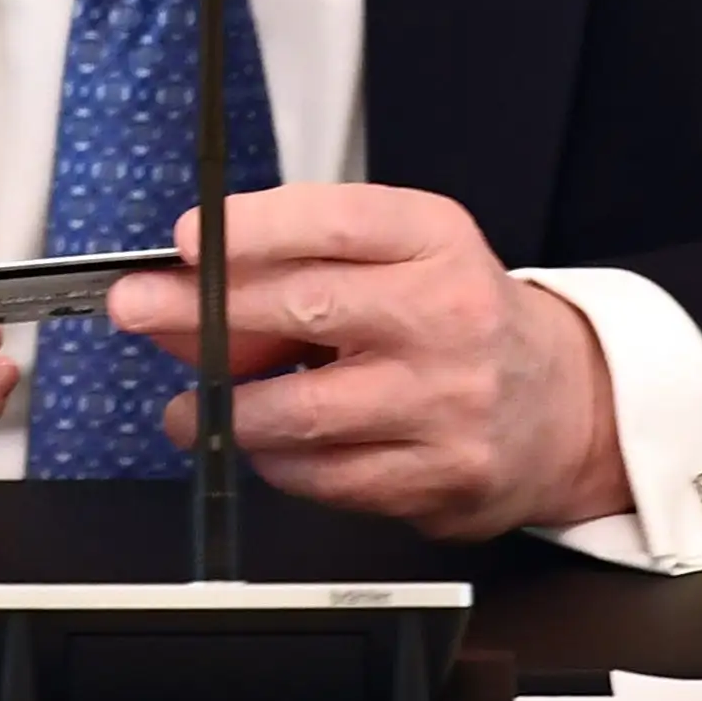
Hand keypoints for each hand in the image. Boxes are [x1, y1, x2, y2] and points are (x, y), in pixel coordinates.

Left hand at [102, 184, 631, 540]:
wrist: (562, 405)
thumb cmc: (457, 319)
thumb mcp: (398, 260)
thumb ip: (297, 265)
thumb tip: (180, 292)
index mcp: (435, 241)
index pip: (337, 222)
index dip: (253, 229)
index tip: (188, 241)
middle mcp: (448, 316)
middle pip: (308, 307)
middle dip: (203, 310)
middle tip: (138, 309)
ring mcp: (447, 403)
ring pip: (305, 410)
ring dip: (223, 409)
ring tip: (185, 407)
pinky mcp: (440, 478)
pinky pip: (325, 478)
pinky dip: (277, 462)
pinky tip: (265, 446)